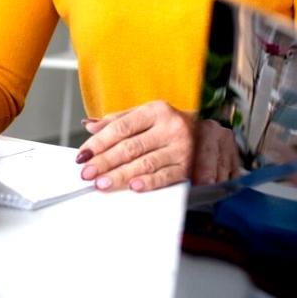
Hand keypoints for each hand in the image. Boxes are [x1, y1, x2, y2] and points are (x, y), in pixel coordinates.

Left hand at [78, 101, 238, 191]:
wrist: (213, 135)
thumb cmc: (173, 125)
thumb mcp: (148, 116)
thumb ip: (119, 120)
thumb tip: (90, 126)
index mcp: (156, 110)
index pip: (121, 127)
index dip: (100, 142)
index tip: (83, 154)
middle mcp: (170, 126)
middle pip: (131, 146)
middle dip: (106, 161)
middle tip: (87, 172)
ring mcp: (182, 147)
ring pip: (145, 163)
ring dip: (121, 175)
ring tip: (103, 183)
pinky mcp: (191, 166)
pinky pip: (166, 176)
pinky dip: (149, 182)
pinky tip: (134, 187)